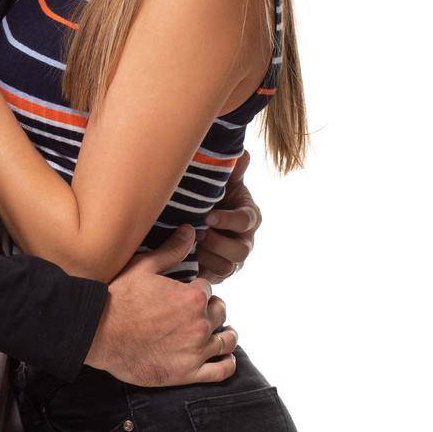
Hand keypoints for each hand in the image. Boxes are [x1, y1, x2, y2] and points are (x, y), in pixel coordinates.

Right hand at [83, 224, 238, 386]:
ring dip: (225, 334)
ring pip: (226, 340)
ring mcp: (196, 350)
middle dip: (211, 309)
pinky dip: (228, 364)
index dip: (197, 289)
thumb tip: (191, 230)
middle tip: (198, 312)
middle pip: (220, 312)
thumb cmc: (118, 297)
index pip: (208, 289)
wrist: (98, 333)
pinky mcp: (189, 373)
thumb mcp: (143, 267)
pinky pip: (221, 371)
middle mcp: (200, 323)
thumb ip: (172, 250)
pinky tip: (226, 358)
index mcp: (192, 296)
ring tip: (221, 332)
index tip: (187, 293)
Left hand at [196, 150, 261, 283]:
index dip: (229, 220)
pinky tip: (183, 259)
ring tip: (188, 246)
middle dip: (218, 243)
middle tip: (197, 234)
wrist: (198, 217)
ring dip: (208, 257)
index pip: (246, 220)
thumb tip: (243, 154)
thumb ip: (233, 170)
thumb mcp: (224, 182)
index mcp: (249, 217)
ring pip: (227, 267)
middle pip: (240, 251)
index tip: (209, 216)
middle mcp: (245, 241)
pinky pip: (212, 278)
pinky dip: (198, 271)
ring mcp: (232, 260)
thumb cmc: (214, 197)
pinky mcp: (217, 273)